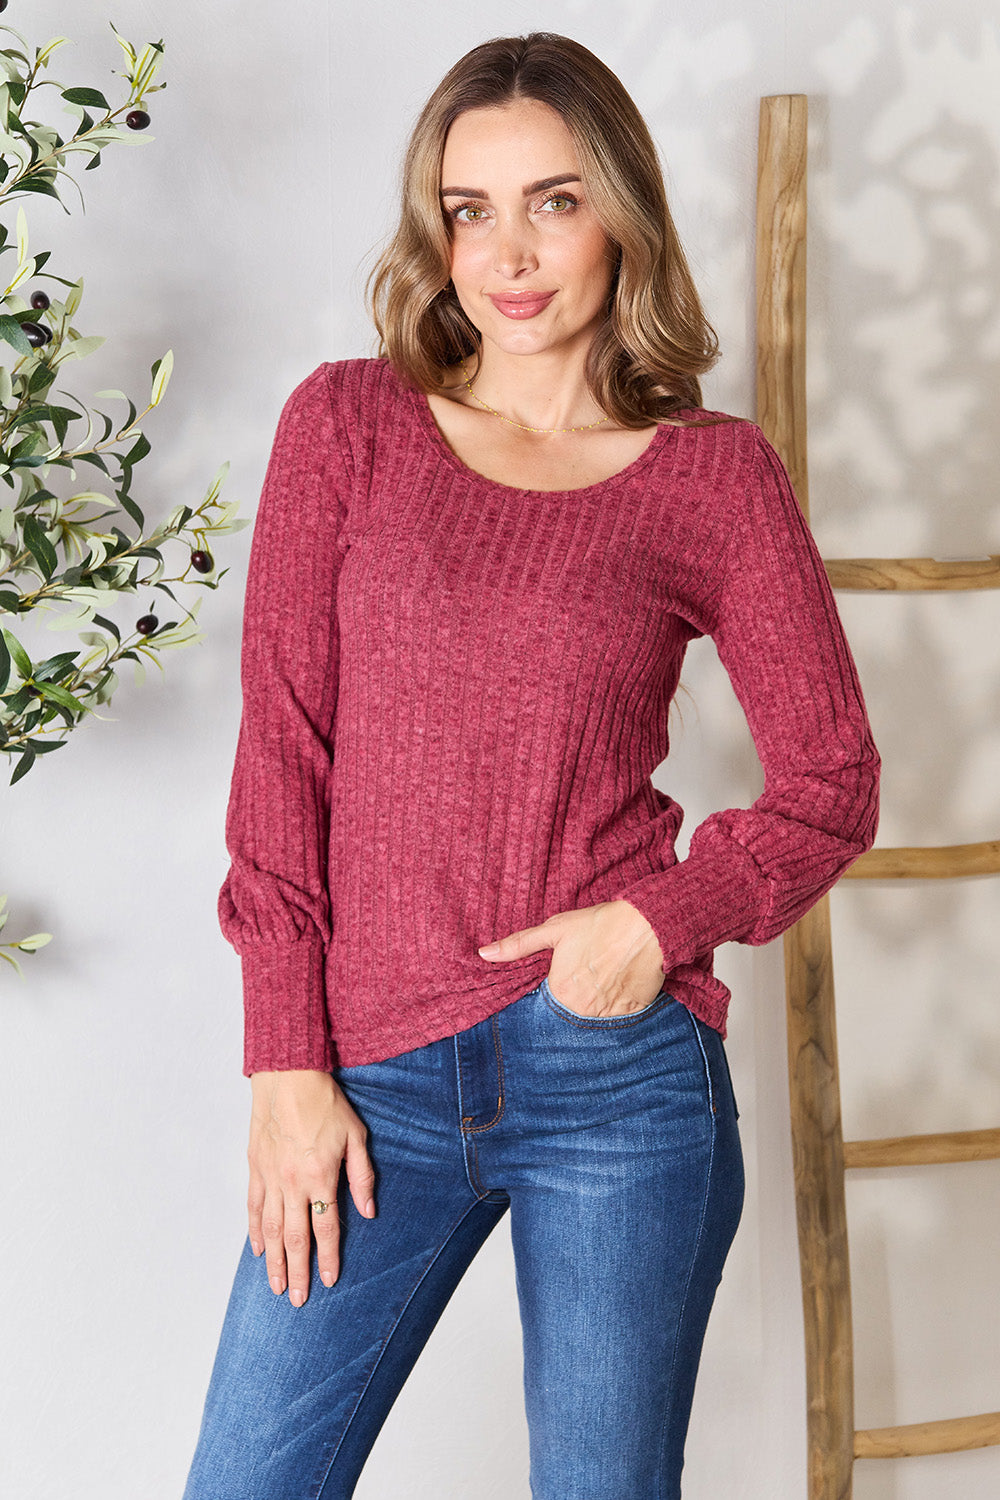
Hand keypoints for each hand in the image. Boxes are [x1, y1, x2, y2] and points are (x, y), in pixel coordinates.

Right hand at [248, 1068, 375, 1306]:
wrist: (288, 1076)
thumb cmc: (325, 1103)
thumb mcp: (356, 1136)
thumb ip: (362, 1176)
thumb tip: (368, 1210)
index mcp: (320, 1177)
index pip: (325, 1228)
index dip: (327, 1258)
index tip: (328, 1281)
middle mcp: (293, 1183)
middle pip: (295, 1238)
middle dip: (297, 1272)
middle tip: (297, 1300)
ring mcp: (271, 1177)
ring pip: (271, 1229)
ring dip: (274, 1261)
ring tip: (276, 1287)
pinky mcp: (255, 1168)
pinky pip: (254, 1207)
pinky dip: (255, 1231)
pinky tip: (258, 1250)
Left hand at [478, 899, 665, 1018]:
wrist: (648, 926)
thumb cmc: (600, 925)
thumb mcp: (555, 930)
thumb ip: (518, 945)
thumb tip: (484, 954)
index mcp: (559, 992)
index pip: (546, 1003)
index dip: (555, 987)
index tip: (567, 974)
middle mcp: (581, 1010)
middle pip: (569, 1012)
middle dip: (575, 997)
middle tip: (589, 973)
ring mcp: (607, 1015)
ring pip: (593, 1017)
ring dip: (595, 1003)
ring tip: (605, 977)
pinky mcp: (632, 1015)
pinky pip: (617, 1018)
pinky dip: (616, 1005)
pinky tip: (619, 984)